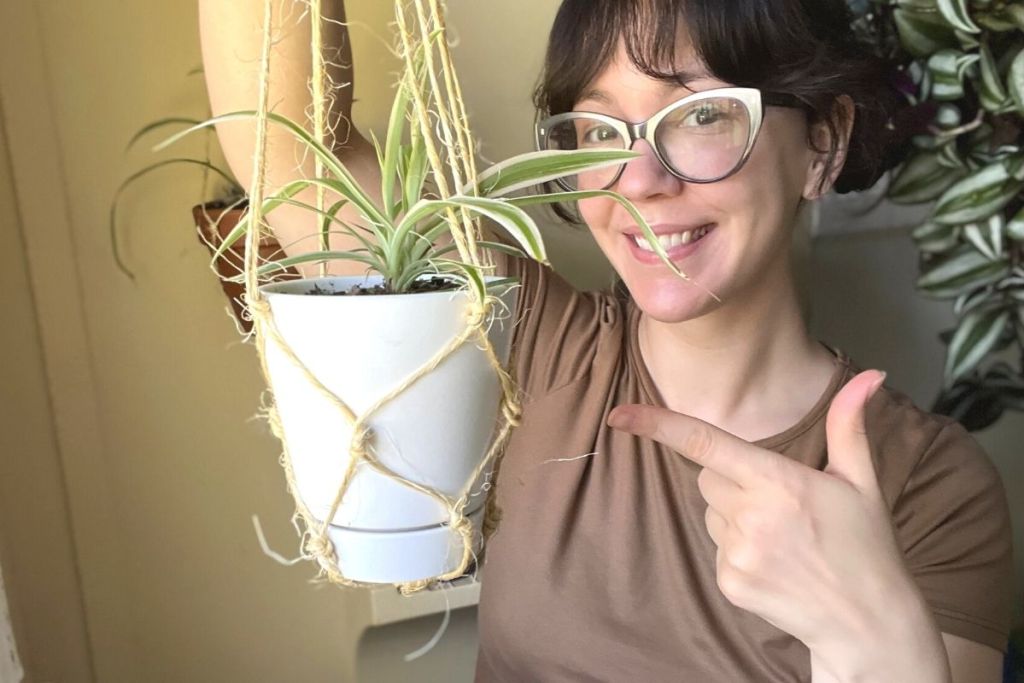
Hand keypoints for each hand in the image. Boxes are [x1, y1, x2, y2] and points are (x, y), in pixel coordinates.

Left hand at [607, 370, 945, 678]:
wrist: (867, 622)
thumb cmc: (865, 545)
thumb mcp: (861, 481)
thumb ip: (850, 424)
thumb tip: (870, 374)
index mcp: (779, 482)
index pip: (704, 444)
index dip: (657, 426)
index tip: (619, 415)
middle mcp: (752, 517)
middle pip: (707, 476)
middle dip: (731, 478)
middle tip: (778, 501)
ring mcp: (737, 553)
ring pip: (710, 511)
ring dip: (734, 514)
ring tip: (782, 535)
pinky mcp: (729, 582)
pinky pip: (715, 547)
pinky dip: (737, 548)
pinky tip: (774, 560)